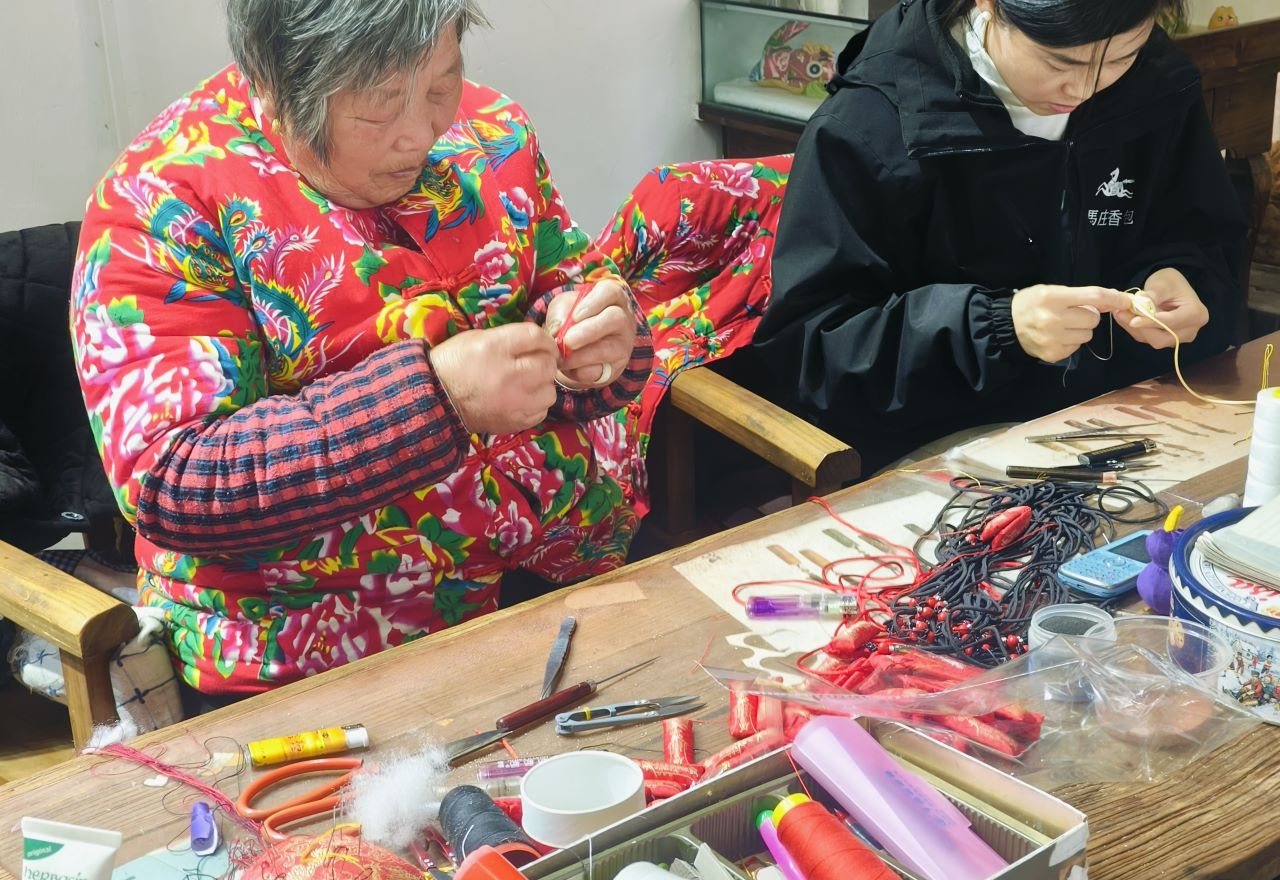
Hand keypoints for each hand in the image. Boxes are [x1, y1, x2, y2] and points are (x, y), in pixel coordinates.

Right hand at [428, 324, 558, 433]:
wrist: (437, 400)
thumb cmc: (456, 365)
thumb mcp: (477, 338)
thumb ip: (509, 338)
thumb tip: (536, 343)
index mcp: (494, 348)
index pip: (535, 337)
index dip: (545, 339)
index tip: (543, 344)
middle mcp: (508, 375)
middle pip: (547, 364)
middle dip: (545, 361)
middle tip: (535, 363)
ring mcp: (514, 402)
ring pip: (549, 391)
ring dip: (542, 385)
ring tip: (527, 383)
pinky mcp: (515, 421)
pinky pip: (542, 411)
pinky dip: (536, 404)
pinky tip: (522, 399)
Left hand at [544, 279, 636, 387]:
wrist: (574, 351)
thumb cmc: (571, 321)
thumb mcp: (562, 310)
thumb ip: (559, 315)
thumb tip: (558, 330)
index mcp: (611, 298)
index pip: (611, 291)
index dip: (594, 302)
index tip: (575, 315)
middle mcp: (623, 319)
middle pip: (616, 319)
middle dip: (589, 331)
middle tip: (567, 340)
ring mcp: (623, 345)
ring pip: (610, 349)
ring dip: (582, 355)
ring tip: (562, 358)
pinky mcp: (616, 368)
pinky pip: (601, 371)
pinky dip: (581, 371)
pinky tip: (570, 368)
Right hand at [1010, 284, 1132, 362]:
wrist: (1006, 326)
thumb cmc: (1030, 304)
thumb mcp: (1051, 291)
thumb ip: (1080, 296)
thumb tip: (1113, 300)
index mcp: (1053, 298)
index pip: (1094, 297)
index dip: (1114, 298)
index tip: (1127, 300)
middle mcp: (1053, 319)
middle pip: (1093, 319)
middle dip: (1088, 316)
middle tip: (1072, 314)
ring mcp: (1053, 339)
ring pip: (1087, 335)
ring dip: (1080, 330)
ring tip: (1062, 327)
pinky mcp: (1053, 354)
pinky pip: (1076, 348)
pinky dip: (1070, 342)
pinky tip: (1056, 337)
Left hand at [1119, 268, 1208, 349]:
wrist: (1171, 288)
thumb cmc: (1170, 283)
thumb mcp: (1163, 282)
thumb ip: (1154, 294)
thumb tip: (1140, 301)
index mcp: (1196, 314)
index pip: (1171, 322)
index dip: (1150, 322)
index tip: (1133, 320)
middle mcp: (1190, 330)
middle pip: (1162, 337)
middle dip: (1140, 327)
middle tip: (1120, 313)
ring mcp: (1179, 338)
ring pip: (1153, 340)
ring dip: (1134, 328)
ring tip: (1120, 313)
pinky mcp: (1166, 340)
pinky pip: (1148, 338)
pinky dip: (1135, 329)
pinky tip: (1124, 318)